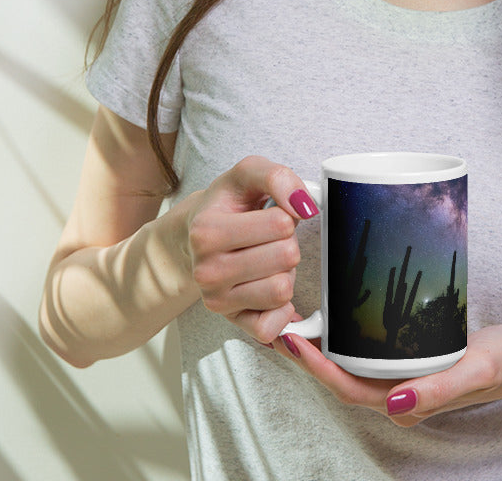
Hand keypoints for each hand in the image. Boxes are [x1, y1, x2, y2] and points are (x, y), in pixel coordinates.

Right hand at [179, 156, 318, 344]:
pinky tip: (269, 287)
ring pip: (283, 290)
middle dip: (287, 242)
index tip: (269, 213)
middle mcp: (206, 271)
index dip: (286, 214)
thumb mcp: (248, 173)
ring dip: (285, 272)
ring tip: (266, 259)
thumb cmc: (227, 203)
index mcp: (207, 231)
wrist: (197, 233)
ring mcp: (217, 300)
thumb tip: (305, 205)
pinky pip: (271, 327)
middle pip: (287, 257)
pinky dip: (281, 308)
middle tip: (268, 238)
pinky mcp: (231, 322)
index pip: (281, 223)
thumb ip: (278, 177)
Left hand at [270, 324, 501, 423]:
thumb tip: (394, 404)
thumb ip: (438, 391)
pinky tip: (332, 317)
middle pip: (339, 378)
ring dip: (319, 347)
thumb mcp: (476, 371)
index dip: (316, 368)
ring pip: (348, 367)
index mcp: (405, 404)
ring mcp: (398, 381)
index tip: (292, 339)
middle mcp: (395, 397)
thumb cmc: (499, 363)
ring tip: (295, 316)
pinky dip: (341, 340)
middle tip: (279, 321)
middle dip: (306, 356)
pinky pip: (363, 355)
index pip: (348, 388)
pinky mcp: (403, 363)